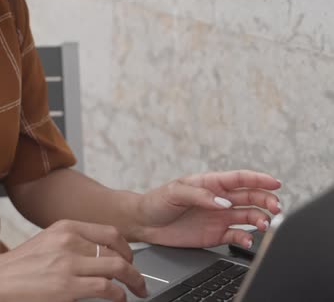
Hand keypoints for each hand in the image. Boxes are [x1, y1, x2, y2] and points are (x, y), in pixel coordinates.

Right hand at [0, 220, 146, 301]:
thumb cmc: (17, 267)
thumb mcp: (47, 243)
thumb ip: (72, 244)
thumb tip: (99, 256)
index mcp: (65, 227)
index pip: (110, 232)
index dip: (126, 248)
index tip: (130, 258)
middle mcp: (69, 241)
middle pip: (117, 249)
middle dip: (134, 266)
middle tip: (138, 278)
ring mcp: (69, 264)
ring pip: (117, 267)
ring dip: (134, 281)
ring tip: (138, 290)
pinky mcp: (67, 287)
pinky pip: (106, 289)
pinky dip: (119, 295)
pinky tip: (120, 299)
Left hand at [132, 170, 280, 248]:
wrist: (144, 223)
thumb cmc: (157, 201)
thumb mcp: (175, 191)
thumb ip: (200, 195)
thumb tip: (224, 202)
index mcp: (211, 183)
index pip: (240, 178)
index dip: (259, 179)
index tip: (275, 182)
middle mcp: (219, 199)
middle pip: (251, 197)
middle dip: (267, 200)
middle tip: (276, 207)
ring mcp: (219, 217)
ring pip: (249, 216)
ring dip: (261, 219)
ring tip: (264, 225)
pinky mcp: (216, 235)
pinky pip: (237, 236)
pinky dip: (246, 238)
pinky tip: (249, 240)